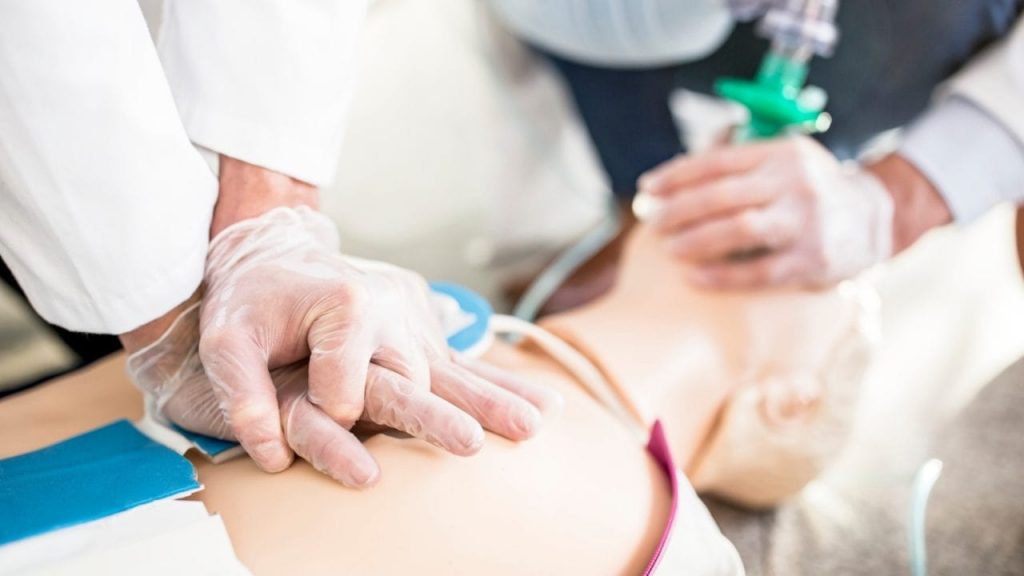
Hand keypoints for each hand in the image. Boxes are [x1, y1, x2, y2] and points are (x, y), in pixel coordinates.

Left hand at [197, 205, 556, 481]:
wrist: (278, 252)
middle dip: (439, 414)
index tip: (323, 417)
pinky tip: (543, 404)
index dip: (331, 409)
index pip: (344, 382)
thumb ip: (243, 392)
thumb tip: (271, 452)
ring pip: (453, 371)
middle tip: (469, 446)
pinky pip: (465, 361)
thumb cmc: (251, 297)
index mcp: (343, 306)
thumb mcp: (227, 339)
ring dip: (492, 400)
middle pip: (416, 377)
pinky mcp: (425, 331)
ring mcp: (412, 321)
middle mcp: (388, 311)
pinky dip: (502, 383)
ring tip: (531, 426)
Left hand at [633, 136, 894, 287]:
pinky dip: (722, 275)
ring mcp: (807, 222)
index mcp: (782, 154)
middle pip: (723, 195)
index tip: (647, 188)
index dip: (677, 175)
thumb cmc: (809, 191)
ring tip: (669, 249)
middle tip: (654, 223)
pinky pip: (758, 271)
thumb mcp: (785, 162)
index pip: (718, 161)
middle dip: (680, 210)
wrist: (873, 221)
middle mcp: (796, 183)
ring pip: (739, 230)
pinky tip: (694, 277)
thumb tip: (674, 176)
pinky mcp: (813, 260)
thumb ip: (739, 163)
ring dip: (696, 240)